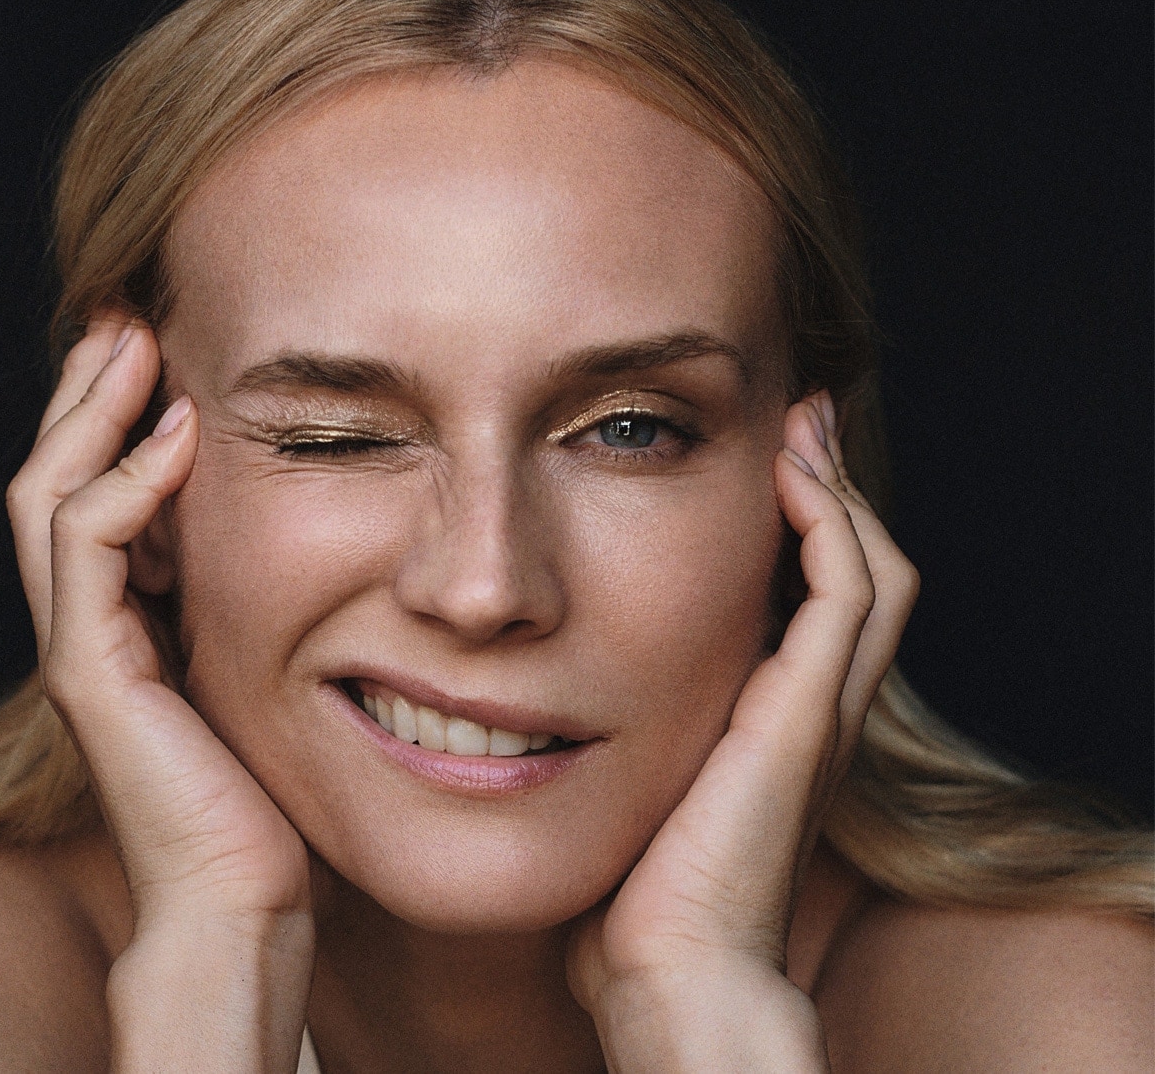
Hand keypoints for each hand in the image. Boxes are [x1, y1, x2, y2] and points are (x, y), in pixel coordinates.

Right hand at [6, 318, 314, 1070]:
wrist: (246, 894)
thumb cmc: (270, 788)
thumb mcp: (267, 666)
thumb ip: (255, 600)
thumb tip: (315, 520)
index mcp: (123, 619)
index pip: (92, 491)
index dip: (114, 418)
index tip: (162, 350)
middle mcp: (87, 625)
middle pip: (53, 478)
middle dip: (87, 393)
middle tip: (127, 319)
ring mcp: (81, 647)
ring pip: (48, 498)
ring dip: (89, 413)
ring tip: (131, 343)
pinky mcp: (91, 673)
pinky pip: (86, 548)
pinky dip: (125, 481)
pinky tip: (178, 436)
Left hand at [566, 391, 918, 1071]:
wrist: (671, 967)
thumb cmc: (631, 894)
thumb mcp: (623, 790)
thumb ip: (606, 740)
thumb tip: (522, 710)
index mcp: (773, 723)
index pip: (810, 603)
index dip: (796, 535)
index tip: (753, 470)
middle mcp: (813, 708)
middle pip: (857, 573)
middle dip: (827, 494)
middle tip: (794, 426)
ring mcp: (820, 707)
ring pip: (870, 569)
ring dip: (835, 491)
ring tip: (797, 428)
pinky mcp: (810, 709)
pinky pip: (846, 590)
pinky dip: (829, 523)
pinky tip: (789, 475)